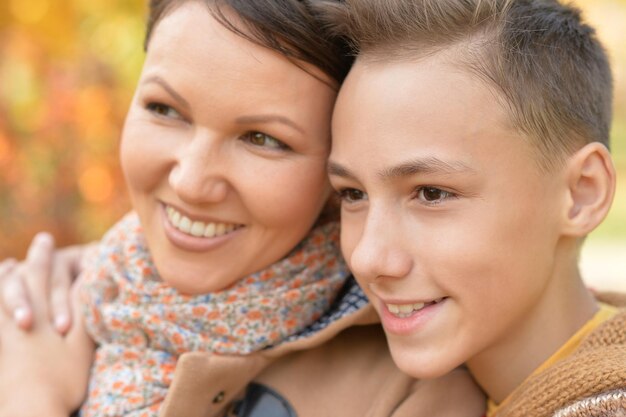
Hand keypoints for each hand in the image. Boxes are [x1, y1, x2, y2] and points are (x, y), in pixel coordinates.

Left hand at [0, 239, 93, 416]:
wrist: (31, 409)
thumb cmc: (63, 379)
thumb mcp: (83, 343)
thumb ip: (84, 310)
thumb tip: (88, 281)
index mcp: (42, 313)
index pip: (40, 276)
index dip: (43, 256)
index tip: (45, 238)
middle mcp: (20, 318)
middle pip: (19, 281)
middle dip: (27, 261)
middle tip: (32, 246)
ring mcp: (6, 334)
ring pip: (1, 298)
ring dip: (5, 280)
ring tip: (8, 267)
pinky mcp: (1, 350)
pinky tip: (1, 304)